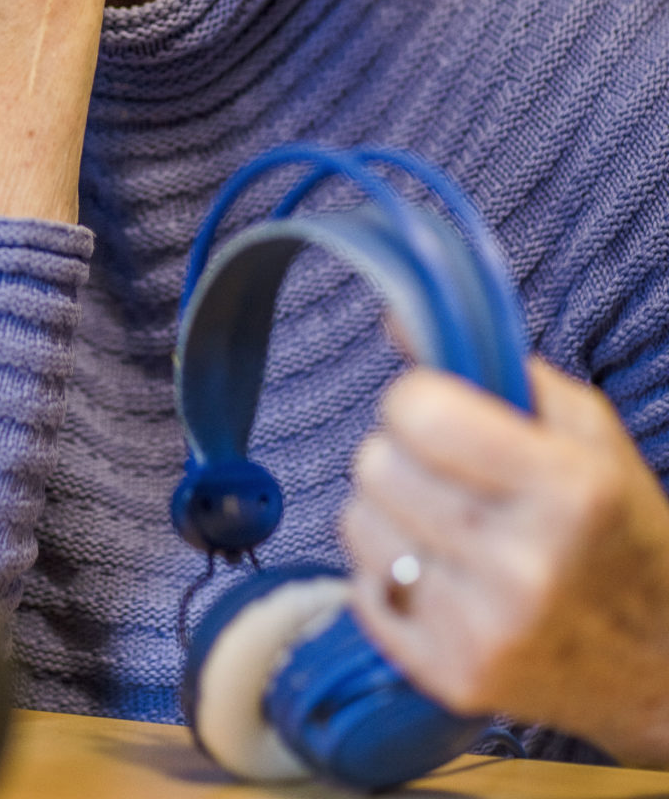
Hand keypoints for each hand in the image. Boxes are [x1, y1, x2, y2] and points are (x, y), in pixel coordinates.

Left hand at [342, 359, 668, 767]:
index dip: (418, 399)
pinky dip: (389, 574)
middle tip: (446, 472)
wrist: (660, 662)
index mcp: (567, 490)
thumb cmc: (617, 528)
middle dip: (401, 453)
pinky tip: (442, 575)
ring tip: (444, 524)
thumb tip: (396, 317)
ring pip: (357, 523)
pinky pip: (363, 589)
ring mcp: (484, 629)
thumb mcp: (585, 429)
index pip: (420, 413)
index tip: (440, 409)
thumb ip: (491, 360)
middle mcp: (523, 564)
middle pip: (375, 464)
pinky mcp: (450, 677)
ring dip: (389, 512)